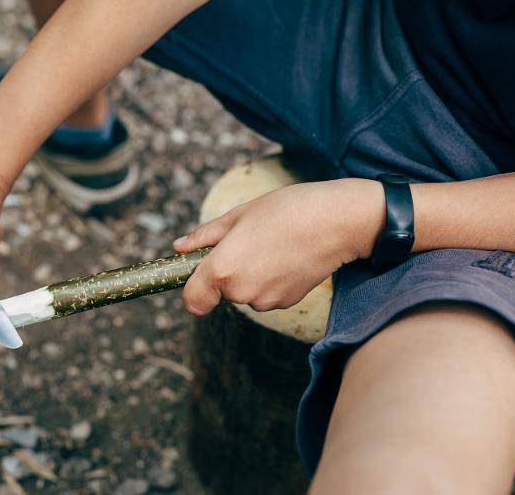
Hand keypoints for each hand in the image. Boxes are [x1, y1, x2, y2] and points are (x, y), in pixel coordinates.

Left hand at [173, 178, 384, 315]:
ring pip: (246, 293)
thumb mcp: (239, 215)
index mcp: (222, 269)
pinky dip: (272, 280)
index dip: (193, 289)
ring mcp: (265, 301)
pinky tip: (287, 257)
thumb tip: (179, 247)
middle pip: (221, 292)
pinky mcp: (286, 303)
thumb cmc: (286, 210)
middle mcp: (241, 292)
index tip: (201, 275)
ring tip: (272, 246)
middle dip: (228, 271)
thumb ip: (205, 236)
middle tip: (250, 241)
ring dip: (252, 275)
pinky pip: (267, 295)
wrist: (335, 222)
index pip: (193, 301)